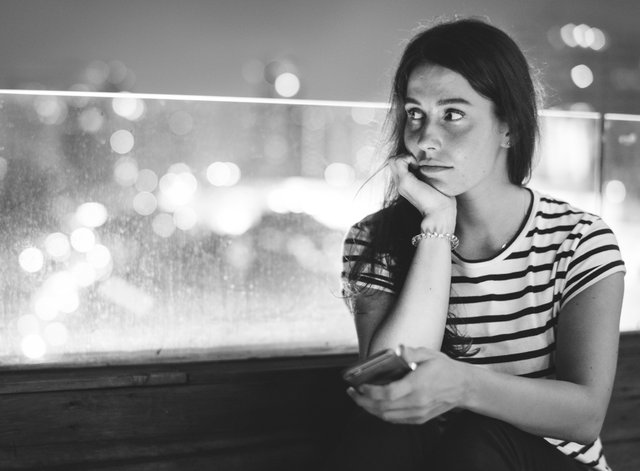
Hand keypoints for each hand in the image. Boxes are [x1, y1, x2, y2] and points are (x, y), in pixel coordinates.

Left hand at [346, 346, 466, 423]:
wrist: (463, 387)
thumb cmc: (444, 368)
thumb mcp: (429, 354)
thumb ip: (411, 352)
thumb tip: (397, 349)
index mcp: (418, 385)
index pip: (388, 394)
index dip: (370, 392)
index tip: (360, 385)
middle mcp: (417, 402)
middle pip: (383, 408)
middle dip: (363, 401)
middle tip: (351, 392)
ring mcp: (418, 413)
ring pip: (387, 416)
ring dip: (369, 409)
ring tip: (359, 398)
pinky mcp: (420, 419)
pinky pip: (396, 420)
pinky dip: (381, 414)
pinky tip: (374, 405)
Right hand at [389, 155, 456, 232]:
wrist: (440, 213)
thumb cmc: (442, 199)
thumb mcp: (433, 183)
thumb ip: (428, 175)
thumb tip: (434, 164)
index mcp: (406, 183)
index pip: (398, 164)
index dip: (407, 159)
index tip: (421, 164)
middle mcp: (400, 183)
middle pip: (393, 161)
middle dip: (405, 156)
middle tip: (418, 163)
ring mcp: (400, 182)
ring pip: (393, 159)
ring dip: (406, 157)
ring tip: (418, 164)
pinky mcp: (404, 181)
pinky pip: (398, 160)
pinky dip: (407, 158)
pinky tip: (418, 166)